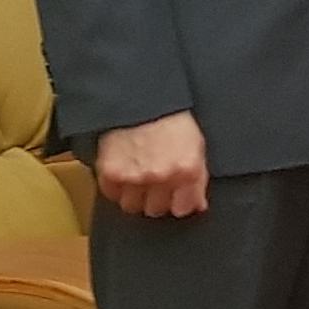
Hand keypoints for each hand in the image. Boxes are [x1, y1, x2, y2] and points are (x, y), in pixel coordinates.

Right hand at [94, 109, 210, 219]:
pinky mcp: (111, 172)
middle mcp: (162, 176)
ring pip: (132, 207)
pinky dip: (116, 188)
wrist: (140, 98)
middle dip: (157, 200)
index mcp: (187, 169)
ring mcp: (134, 176)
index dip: (181, 204)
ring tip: (138, 181)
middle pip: (157, 209)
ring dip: (135, 197)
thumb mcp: (196, 143)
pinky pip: (112, 194)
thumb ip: (197, 176)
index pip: (184, 208)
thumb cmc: (171, 117)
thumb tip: (198, 204)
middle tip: (156, 187)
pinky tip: (123, 173)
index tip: (178, 200)